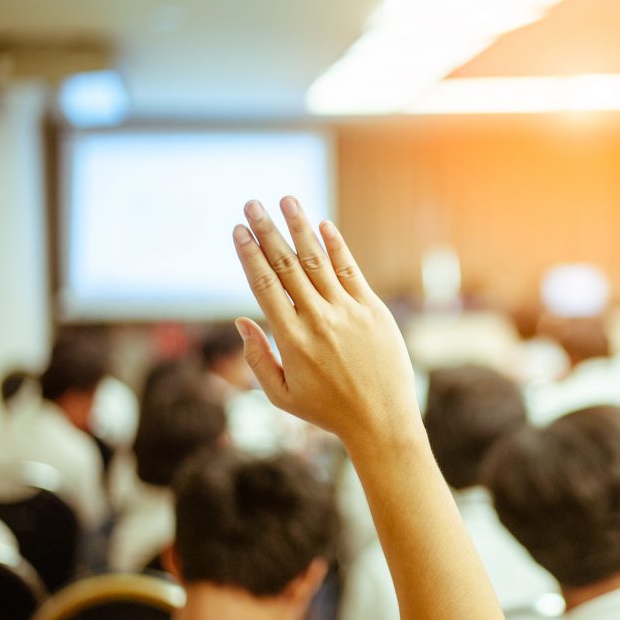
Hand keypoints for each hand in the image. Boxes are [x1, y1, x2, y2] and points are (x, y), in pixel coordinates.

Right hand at [232, 197, 422, 448]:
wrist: (382, 420)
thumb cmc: (328, 410)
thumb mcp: (282, 395)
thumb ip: (258, 358)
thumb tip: (240, 320)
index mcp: (291, 339)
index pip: (264, 285)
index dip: (249, 253)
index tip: (238, 230)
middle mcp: (318, 319)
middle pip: (287, 265)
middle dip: (267, 230)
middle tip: (252, 203)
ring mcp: (348, 312)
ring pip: (318, 261)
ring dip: (300, 227)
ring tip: (286, 199)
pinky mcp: (374, 310)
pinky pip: (351, 271)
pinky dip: (337, 246)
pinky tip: (323, 225)